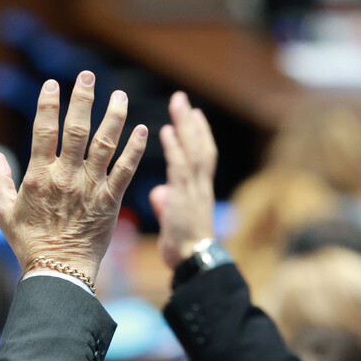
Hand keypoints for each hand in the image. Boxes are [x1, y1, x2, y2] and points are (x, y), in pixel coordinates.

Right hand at [0, 71, 147, 279]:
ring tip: (120, 96)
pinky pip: (125, 171)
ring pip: (105, 145)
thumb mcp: (3, 213)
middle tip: (88, 76)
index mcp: (39, 177)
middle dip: (83, 99)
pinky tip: (143, 130)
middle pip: (77, 130)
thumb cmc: (29, 244)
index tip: (53, 86)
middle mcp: (66, 177)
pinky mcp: (111, 201)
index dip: (48, 106)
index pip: (44, 132)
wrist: (59, 272)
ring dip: (114, 117)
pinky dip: (134, 150)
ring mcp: (90, 188)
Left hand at [150, 92, 217, 269]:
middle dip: (190, 121)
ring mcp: (194, 189)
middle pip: (198, 145)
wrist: (193, 262)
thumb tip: (160, 193)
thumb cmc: (183, 246)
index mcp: (198, 190)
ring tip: (178, 104)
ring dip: (185, 125)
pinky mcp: (185, 197)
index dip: (197, 134)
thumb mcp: (172, 220)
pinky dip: (175, 148)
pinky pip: (180, 167)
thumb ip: (167, 203)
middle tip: (182, 98)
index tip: (192, 114)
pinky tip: (167, 131)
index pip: (200, 155)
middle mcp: (200, 185)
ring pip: (193, 150)